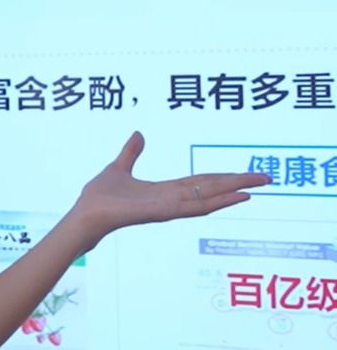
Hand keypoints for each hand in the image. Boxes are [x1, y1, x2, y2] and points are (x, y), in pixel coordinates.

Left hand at [69, 131, 270, 247]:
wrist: (85, 215)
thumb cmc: (98, 197)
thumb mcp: (118, 167)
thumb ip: (131, 153)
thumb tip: (138, 133)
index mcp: (164, 191)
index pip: (200, 183)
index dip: (222, 177)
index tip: (243, 174)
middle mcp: (171, 200)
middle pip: (211, 189)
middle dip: (237, 183)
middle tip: (265, 177)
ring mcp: (169, 208)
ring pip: (209, 198)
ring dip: (233, 191)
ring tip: (257, 185)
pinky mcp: (162, 212)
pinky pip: (195, 207)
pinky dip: (218, 202)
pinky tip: (235, 197)